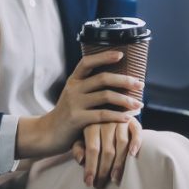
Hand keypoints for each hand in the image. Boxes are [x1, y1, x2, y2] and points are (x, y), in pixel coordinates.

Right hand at [16, 51, 143, 158]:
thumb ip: (89, 88)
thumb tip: (116, 81)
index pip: (88, 62)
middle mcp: (73, 89)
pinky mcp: (76, 119)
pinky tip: (128, 118)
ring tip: (139, 104)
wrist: (48, 134)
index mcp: (73, 80)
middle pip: (103, 78)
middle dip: (124, 80)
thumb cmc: (68, 114)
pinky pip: (101, 115)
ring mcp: (74, 103)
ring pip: (105, 96)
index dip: (104, 56)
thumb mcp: (74, 96)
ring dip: (125, 100)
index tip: (121, 55)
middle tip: (140, 84)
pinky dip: (117, 116)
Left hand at [72, 117, 142, 188]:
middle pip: (108, 149)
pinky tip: (133, 154)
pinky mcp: (133, 120)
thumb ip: (78, 148)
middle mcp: (106, 121)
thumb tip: (80, 160)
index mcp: (91, 125)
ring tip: (115, 179)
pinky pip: (136, 131)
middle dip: (104, 170)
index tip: (88, 182)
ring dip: (119, 163)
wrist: (107, 109)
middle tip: (100, 185)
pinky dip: (136, 142)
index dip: (91, 167)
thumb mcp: (80, 136)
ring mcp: (120, 120)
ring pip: (122, 143)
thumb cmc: (91, 129)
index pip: (92, 149)